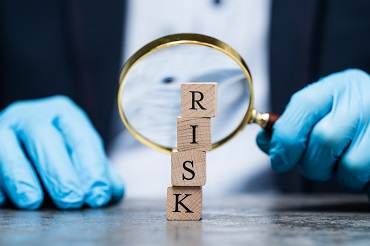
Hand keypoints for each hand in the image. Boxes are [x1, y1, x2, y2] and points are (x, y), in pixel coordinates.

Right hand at [0, 95, 123, 208]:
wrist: (22, 135)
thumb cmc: (57, 147)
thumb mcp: (79, 151)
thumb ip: (96, 168)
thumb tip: (113, 190)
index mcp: (64, 115)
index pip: (81, 137)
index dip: (91, 167)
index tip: (99, 194)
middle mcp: (32, 116)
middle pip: (44, 138)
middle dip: (59, 173)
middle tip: (72, 201)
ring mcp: (4, 127)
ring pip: (7, 146)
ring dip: (22, 177)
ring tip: (35, 202)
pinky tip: (6, 200)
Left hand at [257, 69, 369, 192]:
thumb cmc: (344, 116)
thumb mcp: (317, 110)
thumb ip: (288, 126)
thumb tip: (265, 141)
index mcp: (337, 87)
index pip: (303, 106)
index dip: (285, 138)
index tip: (279, 160)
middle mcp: (363, 101)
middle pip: (324, 139)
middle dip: (311, 163)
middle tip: (315, 163)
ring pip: (350, 165)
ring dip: (338, 174)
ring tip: (341, 162)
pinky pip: (366, 178)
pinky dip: (356, 181)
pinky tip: (358, 166)